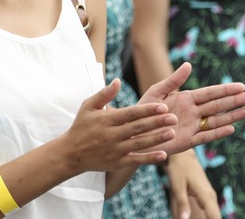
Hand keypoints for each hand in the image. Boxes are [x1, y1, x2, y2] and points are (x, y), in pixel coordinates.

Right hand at [61, 78, 177, 171]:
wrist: (71, 154)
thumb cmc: (81, 126)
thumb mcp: (88, 106)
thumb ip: (104, 93)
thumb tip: (118, 80)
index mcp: (107, 120)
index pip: (131, 114)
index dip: (148, 110)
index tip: (163, 106)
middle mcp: (112, 135)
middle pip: (138, 128)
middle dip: (157, 123)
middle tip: (173, 118)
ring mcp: (115, 150)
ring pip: (139, 144)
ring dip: (156, 139)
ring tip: (172, 133)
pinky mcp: (117, 162)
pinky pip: (136, 160)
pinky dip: (149, 158)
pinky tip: (163, 154)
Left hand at [138, 63, 244, 154]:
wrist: (133, 133)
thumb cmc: (143, 111)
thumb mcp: (156, 92)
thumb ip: (173, 80)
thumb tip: (189, 64)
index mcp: (186, 98)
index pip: (210, 93)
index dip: (225, 89)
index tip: (241, 85)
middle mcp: (192, 112)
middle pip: (218, 105)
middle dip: (235, 101)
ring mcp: (192, 126)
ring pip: (216, 120)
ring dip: (232, 116)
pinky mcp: (187, 141)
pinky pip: (205, 136)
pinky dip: (217, 132)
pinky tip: (231, 128)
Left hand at [167, 151, 219, 218]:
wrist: (182, 155)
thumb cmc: (178, 169)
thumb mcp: (177, 186)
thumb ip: (181, 204)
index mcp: (206, 196)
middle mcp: (211, 197)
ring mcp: (209, 196)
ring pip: (214, 216)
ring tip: (196, 218)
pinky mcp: (205, 196)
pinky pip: (210, 211)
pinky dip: (208, 218)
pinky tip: (199, 218)